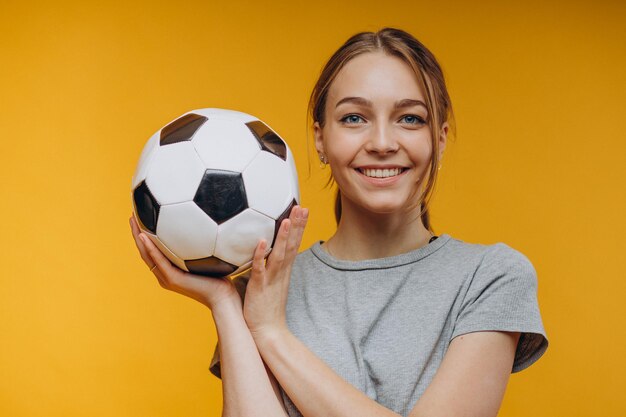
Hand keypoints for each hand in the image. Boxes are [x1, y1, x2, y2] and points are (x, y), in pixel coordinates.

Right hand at [129, 215, 240, 310]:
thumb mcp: (210, 257)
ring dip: (138, 238)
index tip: (141, 217)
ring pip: (147, 255)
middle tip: (132, 215)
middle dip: (137, 233)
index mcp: (171, 269)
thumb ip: (205, 243)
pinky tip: (144, 235)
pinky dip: (150, 248)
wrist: (225, 296)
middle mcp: (165, 273)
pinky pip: (158, 261)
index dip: (144, 235)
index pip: (153, 250)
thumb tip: (213, 221)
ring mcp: (167, 277)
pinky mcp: (173, 279)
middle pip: (145, 251)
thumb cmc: (221, 278)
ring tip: (133, 220)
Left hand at [242, 206, 307, 340]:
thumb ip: (264, 264)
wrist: (266, 331)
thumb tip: (257, 249)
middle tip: (303, 207)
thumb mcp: (268, 281)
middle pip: (292, 245)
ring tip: (288, 219)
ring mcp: (271, 279)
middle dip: (298, 226)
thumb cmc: (264, 307)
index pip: (294, 244)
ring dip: (284, 237)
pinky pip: (260, 269)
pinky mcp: (260, 288)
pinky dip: (261, 255)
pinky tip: (261, 242)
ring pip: (279, 254)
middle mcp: (281, 272)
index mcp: (283, 270)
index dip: (299, 227)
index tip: (302, 209)